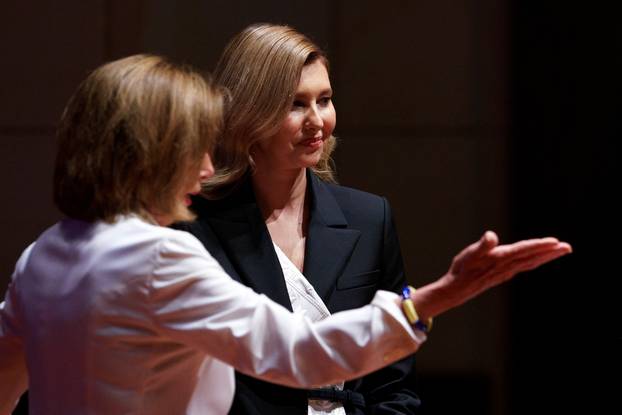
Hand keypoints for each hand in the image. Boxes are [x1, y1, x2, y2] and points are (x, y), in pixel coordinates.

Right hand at [413, 231, 571, 317]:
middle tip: (568, 247)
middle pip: (533, 257)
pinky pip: (524, 266)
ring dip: (546, 256)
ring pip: (531, 262)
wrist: (457, 290)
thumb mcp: (469, 254)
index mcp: (501, 258)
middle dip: (551, 253)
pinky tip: (537, 259)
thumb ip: (482, 245)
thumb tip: (491, 236)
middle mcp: (507, 266)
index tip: (555, 242)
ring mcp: (506, 271)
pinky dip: (535, 261)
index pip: (524, 250)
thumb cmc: (462, 269)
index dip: (540, 245)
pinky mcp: (503, 273)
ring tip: (560, 250)